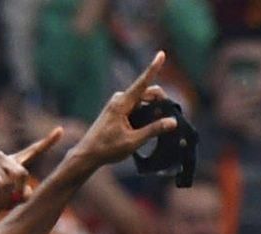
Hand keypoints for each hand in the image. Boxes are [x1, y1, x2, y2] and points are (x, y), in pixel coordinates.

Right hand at [0, 132, 57, 220]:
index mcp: (11, 163)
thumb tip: (28, 192)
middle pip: (21, 173)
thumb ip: (20, 197)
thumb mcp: (6, 202)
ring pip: (5, 184)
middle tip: (7, 207)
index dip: (47, 142)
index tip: (60, 130)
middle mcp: (0, 158)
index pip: (32, 151)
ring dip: (1, 203)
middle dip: (16, 195)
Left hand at [63, 52, 180, 173]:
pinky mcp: (118, 110)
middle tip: (170, 119)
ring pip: (142, 101)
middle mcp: (120, 98)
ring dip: (153, 110)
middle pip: (147, 92)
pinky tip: (147, 128)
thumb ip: (153, 130)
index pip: (143, 82)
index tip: (161, 53)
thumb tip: (172, 121)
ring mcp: (118, 104)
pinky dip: (145, 114)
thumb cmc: (107, 148)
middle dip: (160, 101)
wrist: (87, 154)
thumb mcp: (133, 141)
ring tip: (158, 127)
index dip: (154, 68)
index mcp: (122, 103)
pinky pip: (136, 107)